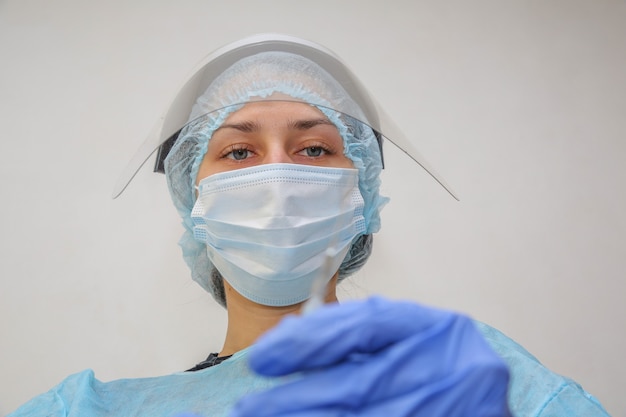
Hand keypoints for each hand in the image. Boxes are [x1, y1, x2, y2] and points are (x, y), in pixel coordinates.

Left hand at [230, 296, 510, 416]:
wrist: (484, 405)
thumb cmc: (438, 370)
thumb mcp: (406, 341)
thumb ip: (356, 338)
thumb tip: (288, 339)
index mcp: (438, 328)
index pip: (367, 324)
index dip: (312, 339)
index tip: (265, 356)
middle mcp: (450, 366)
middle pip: (360, 383)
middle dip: (298, 397)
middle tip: (249, 406)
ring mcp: (452, 407)